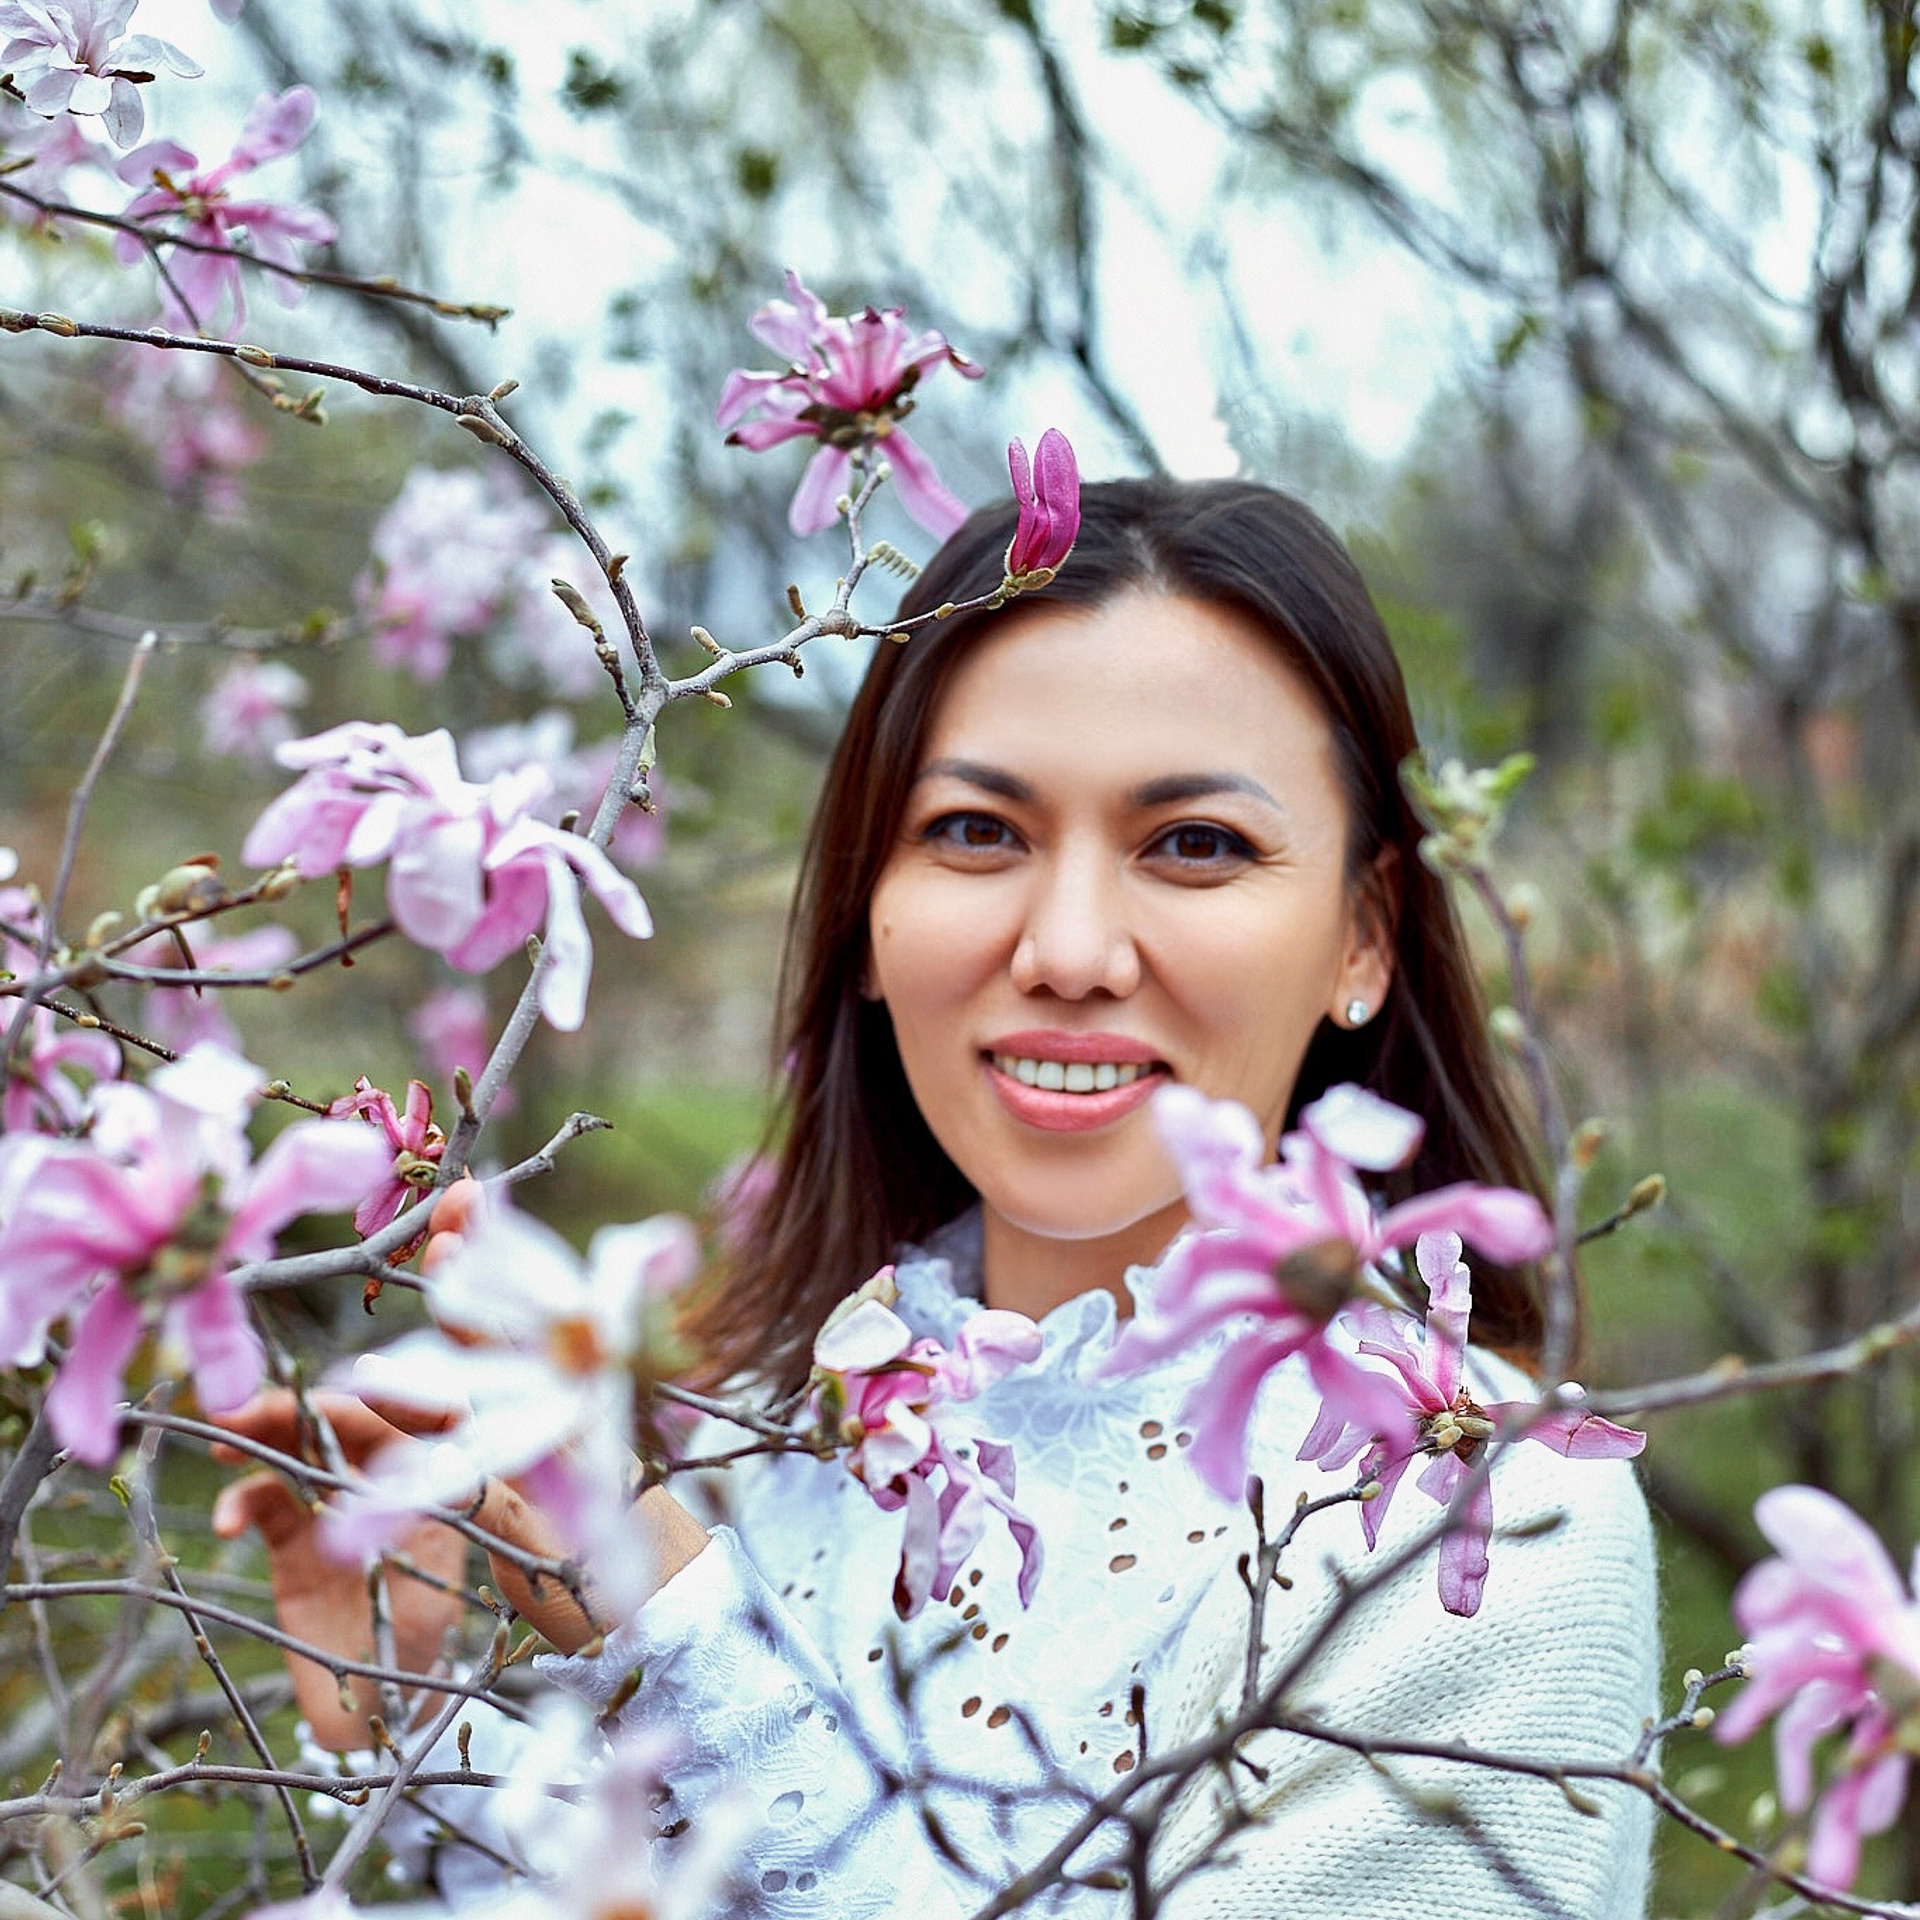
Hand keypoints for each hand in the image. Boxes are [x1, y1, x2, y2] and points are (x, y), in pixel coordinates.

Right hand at [211, 1391, 468, 1751]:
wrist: (372, 1705)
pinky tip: (227, 1520)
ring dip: (260, 1435)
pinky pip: (262, 1502)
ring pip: (297, 1449)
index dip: (393, 1392)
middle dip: (300, 1406)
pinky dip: (240, 1500)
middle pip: (345, 1424)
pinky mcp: (291, 1538)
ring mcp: (332, 1505)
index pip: (418, 1417)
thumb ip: (440, 1538)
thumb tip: (456, 1481)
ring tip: (226, 1436)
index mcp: (427, 1483)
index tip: (360, 1379)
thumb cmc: (420, 1643)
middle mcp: (380, 1483)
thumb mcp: (437, 1590)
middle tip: (250, 1404)